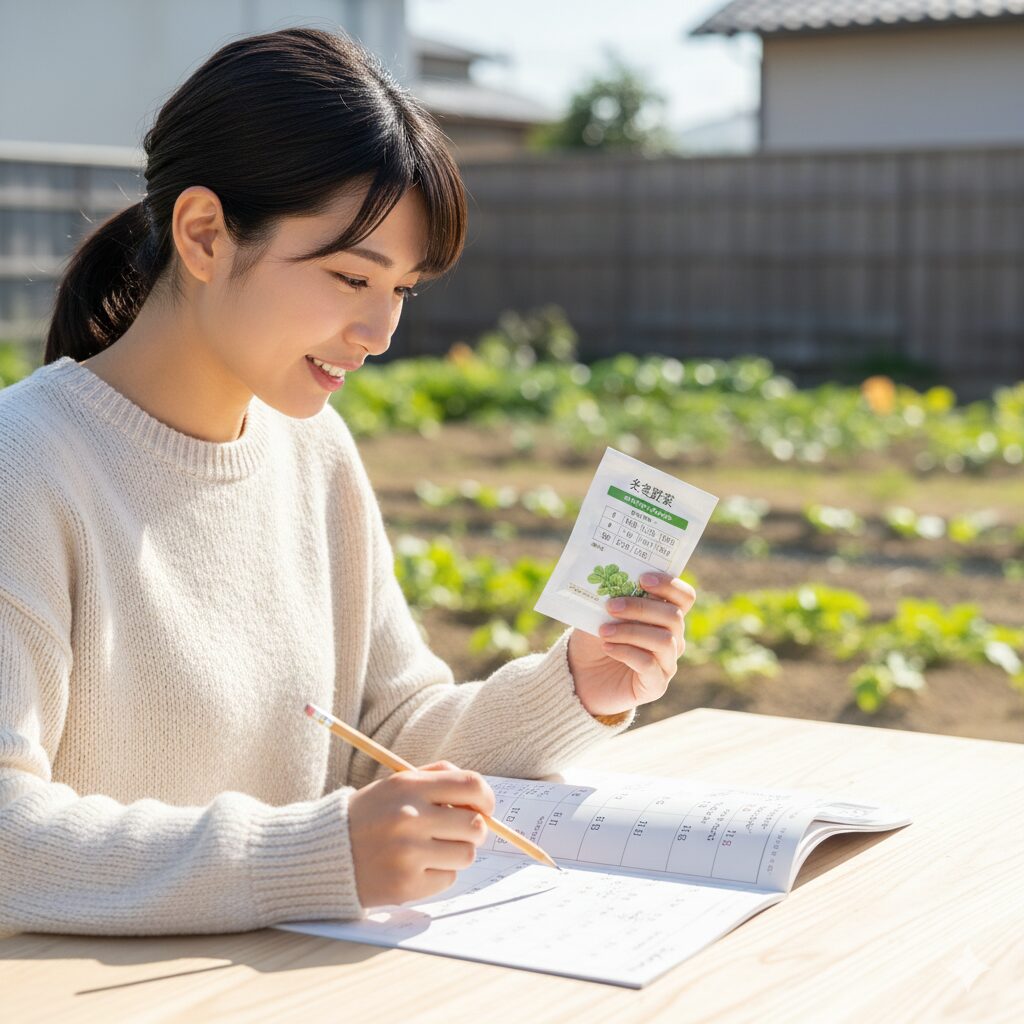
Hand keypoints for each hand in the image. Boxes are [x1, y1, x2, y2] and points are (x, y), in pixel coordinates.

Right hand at [347, 760, 495, 908]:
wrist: (325, 853)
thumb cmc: (370, 814)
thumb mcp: (397, 783)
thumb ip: (438, 778)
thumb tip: (480, 794)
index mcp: (409, 786)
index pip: (471, 785)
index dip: (486, 798)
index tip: (484, 807)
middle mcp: (410, 818)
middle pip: (475, 825)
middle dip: (473, 830)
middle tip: (458, 832)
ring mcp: (408, 854)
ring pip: (466, 855)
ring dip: (456, 853)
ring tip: (433, 849)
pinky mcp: (406, 885)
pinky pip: (447, 879)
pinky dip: (438, 874)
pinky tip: (416, 867)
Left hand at [567, 572, 695, 717]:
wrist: (582, 676)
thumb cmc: (594, 639)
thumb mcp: (601, 614)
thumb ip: (613, 598)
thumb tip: (614, 583)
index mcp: (664, 617)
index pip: (684, 597)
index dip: (669, 585)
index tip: (642, 579)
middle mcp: (673, 639)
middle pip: (674, 617)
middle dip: (641, 608)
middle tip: (611, 606)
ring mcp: (667, 663)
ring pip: (664, 641)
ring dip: (631, 631)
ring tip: (604, 631)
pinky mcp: (656, 685)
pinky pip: (649, 665)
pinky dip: (626, 652)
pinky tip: (607, 646)